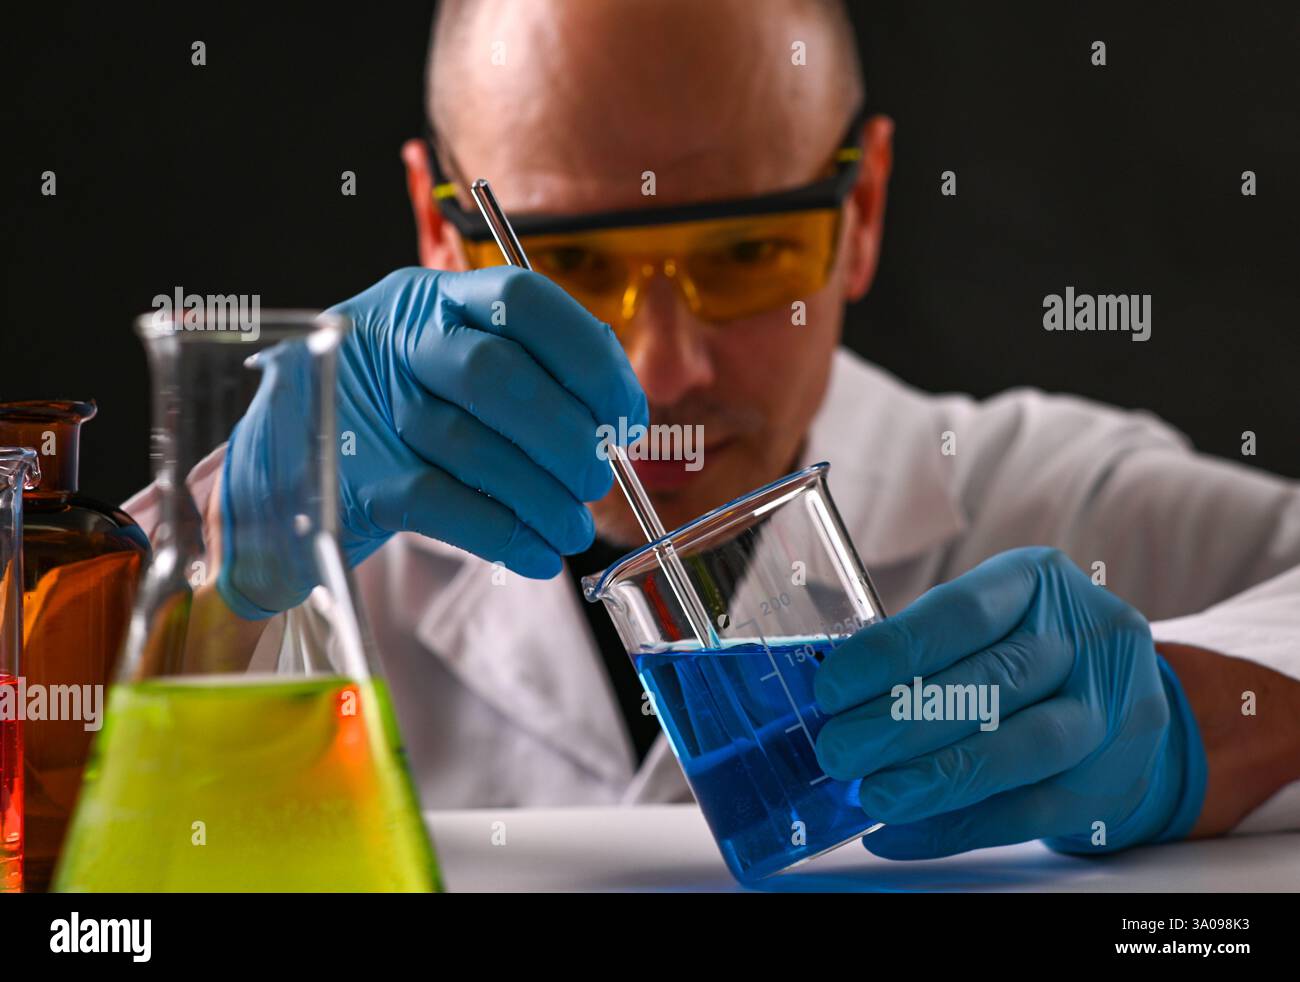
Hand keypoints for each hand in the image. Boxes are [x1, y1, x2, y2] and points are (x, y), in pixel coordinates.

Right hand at [219, 266, 646, 617]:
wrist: (283, 474)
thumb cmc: (393, 420)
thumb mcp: (449, 370)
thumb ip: (529, 377)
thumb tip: (616, 421)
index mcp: (430, 298)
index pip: (523, 299)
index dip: (589, 360)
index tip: (625, 416)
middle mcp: (392, 339)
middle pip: (495, 373)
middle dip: (566, 436)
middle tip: (596, 479)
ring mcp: (363, 406)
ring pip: (471, 444)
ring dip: (542, 497)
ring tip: (573, 529)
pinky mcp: (353, 476)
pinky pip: (441, 504)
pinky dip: (503, 533)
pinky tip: (537, 553)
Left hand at [814, 546, 1207, 857]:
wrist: (1123, 698)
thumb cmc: (1020, 649)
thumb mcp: (985, 621)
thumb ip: (920, 653)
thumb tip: (832, 708)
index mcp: (1038, 581)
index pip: (963, 613)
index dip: (894, 652)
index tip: (831, 689)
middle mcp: (1085, 638)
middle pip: (992, 682)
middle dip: (904, 723)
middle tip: (839, 751)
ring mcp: (1109, 712)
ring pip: (1021, 749)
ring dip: (938, 779)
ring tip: (874, 796)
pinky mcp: (1109, 781)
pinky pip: (1028, 813)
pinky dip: (957, 828)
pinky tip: (900, 834)